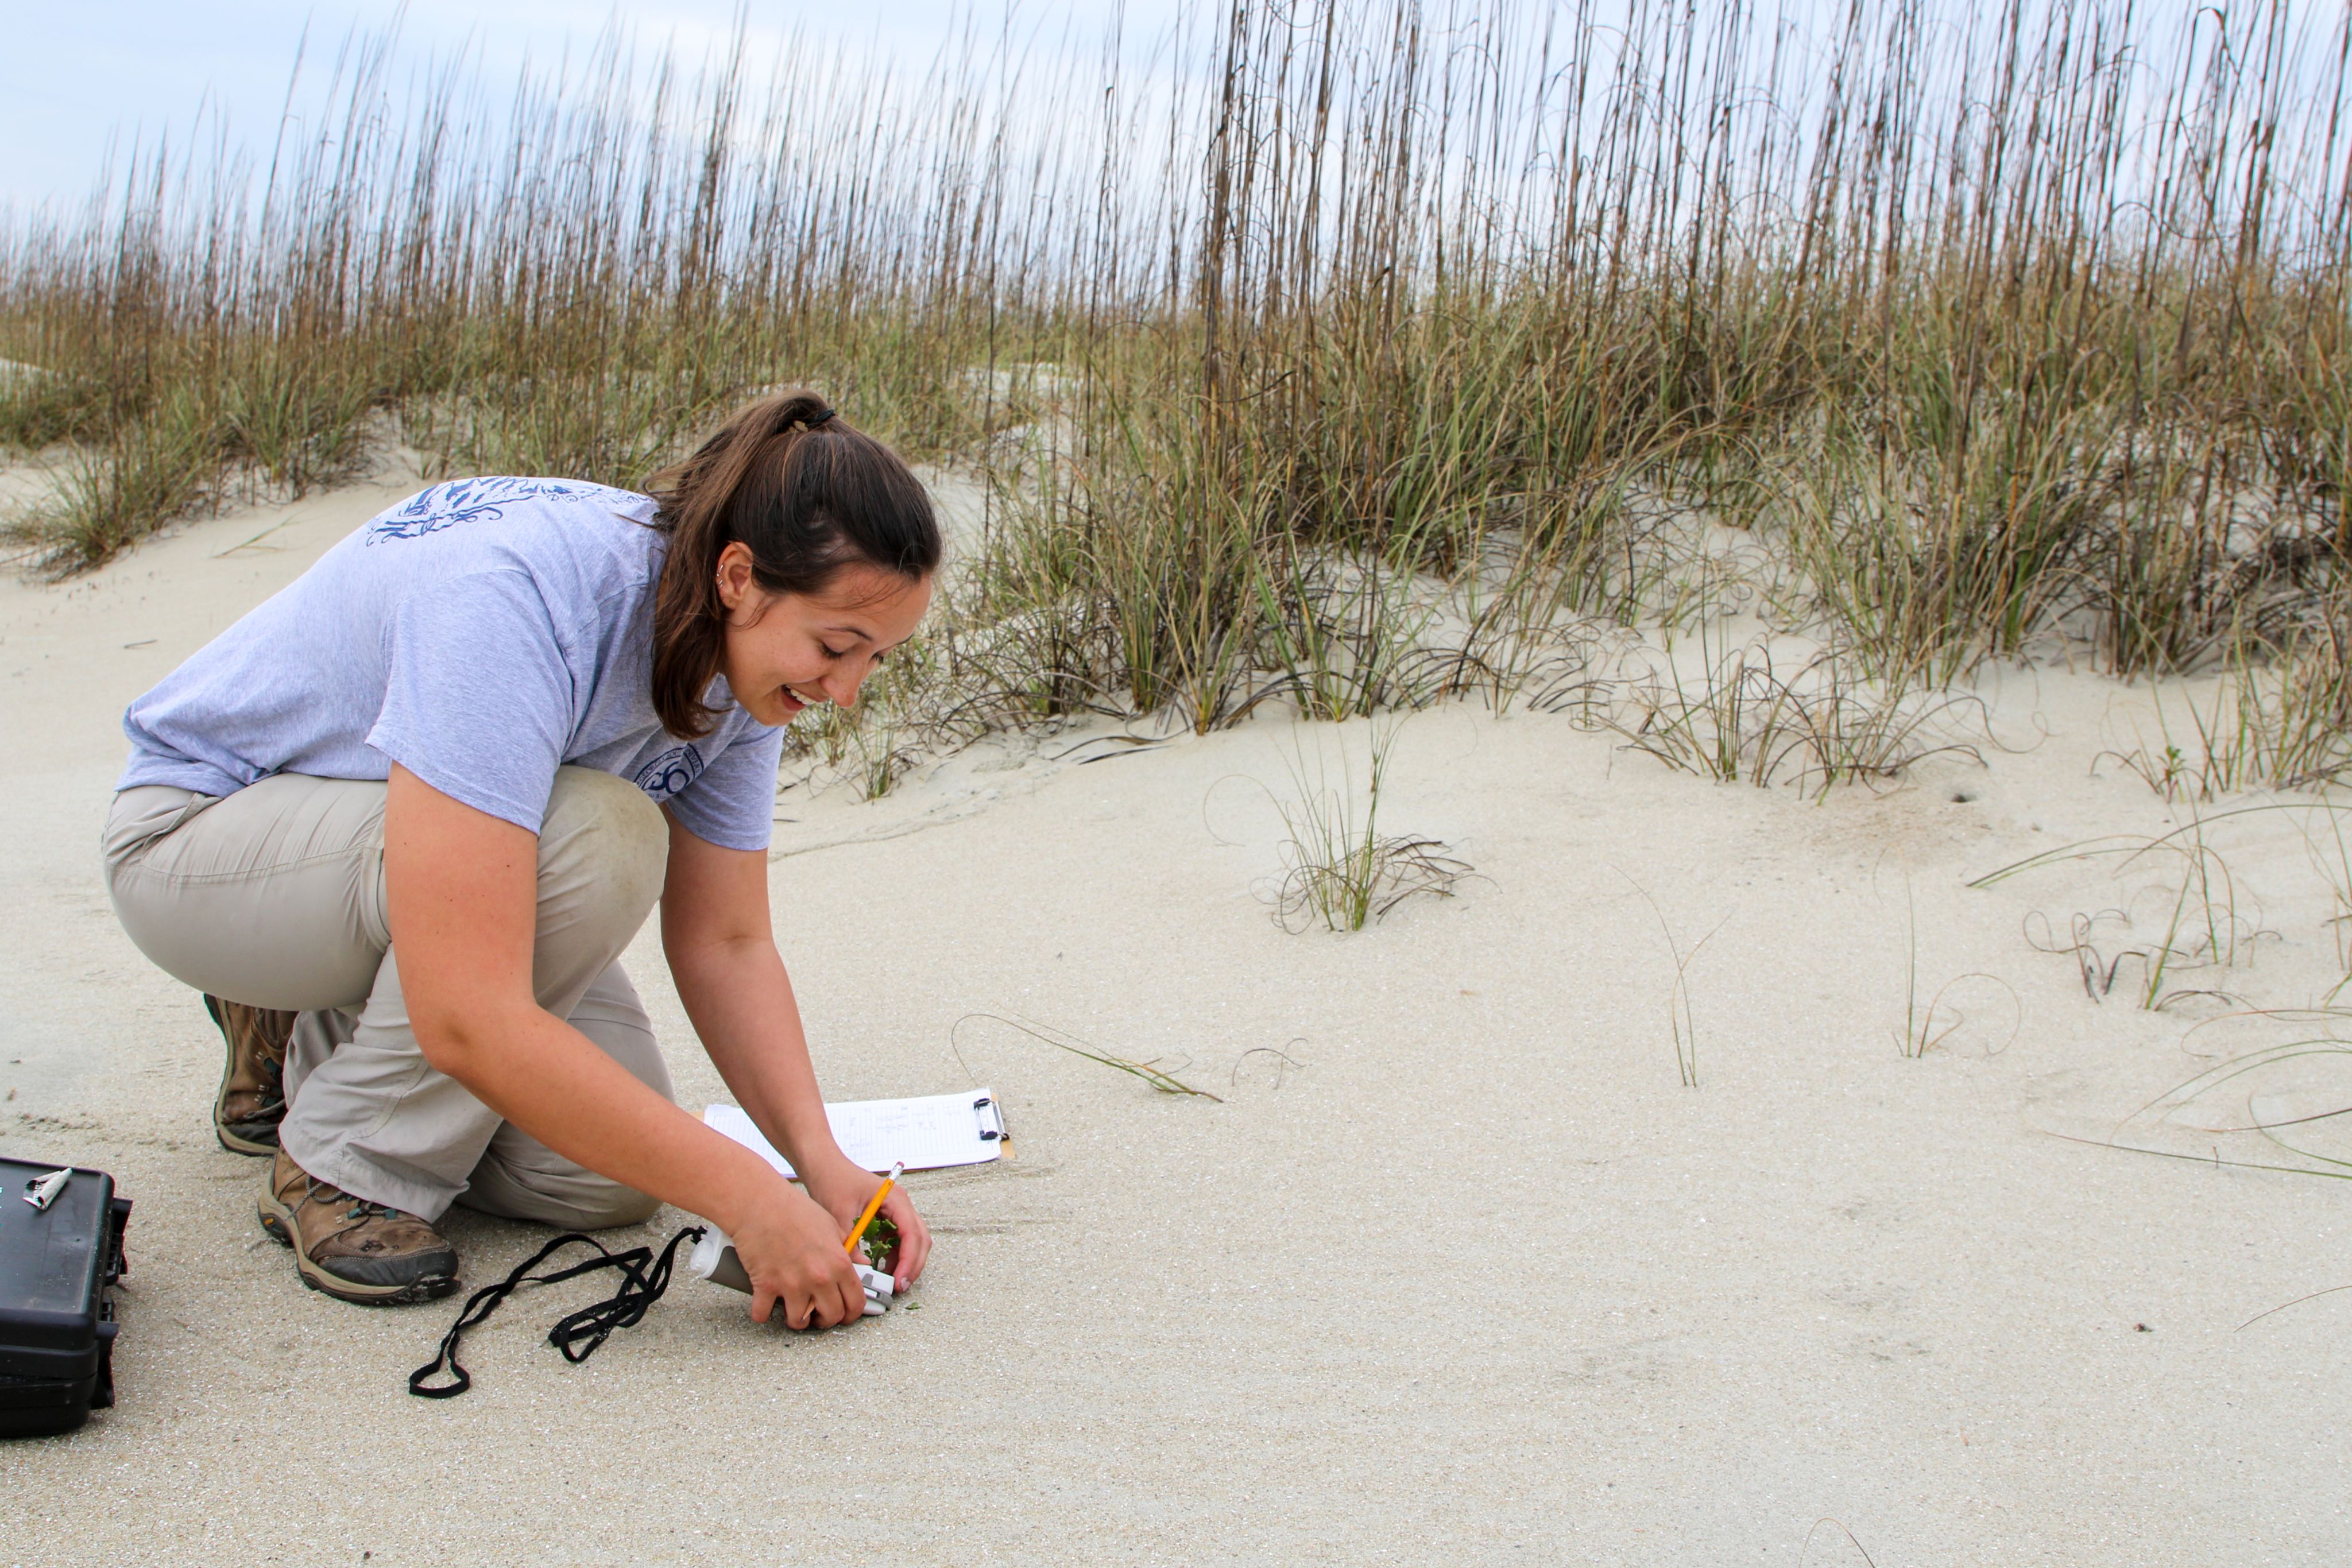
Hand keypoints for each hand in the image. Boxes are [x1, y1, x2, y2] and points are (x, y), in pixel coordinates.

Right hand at [725, 1174, 867, 1329]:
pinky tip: (764, 1306)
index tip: (846, 1315)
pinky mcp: (765, 1286)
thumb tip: (860, 1265)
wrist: (760, 1204)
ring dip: (797, 1320)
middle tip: (820, 1315)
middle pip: (831, 1317)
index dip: (852, 1314)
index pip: (855, 1302)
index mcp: (839, 1263)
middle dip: (826, 1320)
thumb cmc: (794, 1210)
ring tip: (794, 1311)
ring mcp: (791, 1284)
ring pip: (798, 1322)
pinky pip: (763, 1314)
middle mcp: (818, 1278)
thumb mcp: (832, 1226)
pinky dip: (762, 1313)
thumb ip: (847, 1250)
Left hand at [803, 1156, 931, 1290]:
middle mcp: (900, 1204)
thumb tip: (863, 1270)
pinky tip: (882, 1267)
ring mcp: (896, 1210)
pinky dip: (895, 1255)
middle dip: (912, 1265)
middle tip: (899, 1286)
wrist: (824, 1166)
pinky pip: (899, 1239)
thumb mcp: (839, 1214)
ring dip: (906, 1261)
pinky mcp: (888, 1216)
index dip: (909, 1260)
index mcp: (894, 1198)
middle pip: (920, 1239)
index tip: (899, 1279)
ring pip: (913, 1241)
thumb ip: (852, 1243)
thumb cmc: (832, 1180)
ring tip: (891, 1280)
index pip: (912, 1233)